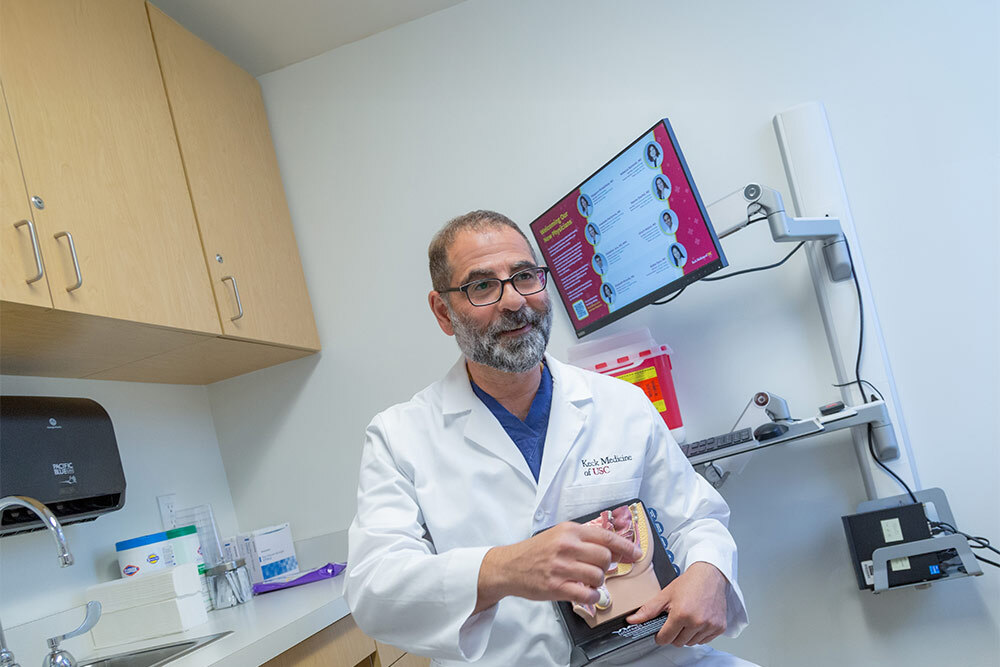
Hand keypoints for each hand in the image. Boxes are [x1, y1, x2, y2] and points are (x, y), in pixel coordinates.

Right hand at [475, 522, 641, 613]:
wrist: (509, 566)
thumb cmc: (536, 552)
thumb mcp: (559, 536)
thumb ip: (584, 540)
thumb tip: (613, 550)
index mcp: (569, 531)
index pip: (606, 536)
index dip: (625, 546)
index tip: (636, 553)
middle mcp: (566, 546)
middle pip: (605, 558)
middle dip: (607, 567)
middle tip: (598, 570)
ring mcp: (561, 567)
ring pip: (598, 576)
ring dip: (598, 582)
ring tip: (587, 581)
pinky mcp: (556, 586)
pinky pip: (587, 594)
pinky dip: (592, 596)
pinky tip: (586, 594)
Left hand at [626, 561, 728, 646]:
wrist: (710, 575)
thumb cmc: (689, 583)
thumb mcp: (665, 595)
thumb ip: (648, 610)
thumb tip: (632, 620)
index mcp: (681, 614)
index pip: (665, 639)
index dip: (660, 635)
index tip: (661, 631)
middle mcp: (697, 622)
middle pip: (679, 642)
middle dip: (674, 634)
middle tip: (675, 620)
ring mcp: (709, 625)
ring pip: (692, 643)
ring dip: (687, 635)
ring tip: (687, 618)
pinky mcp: (719, 627)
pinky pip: (705, 640)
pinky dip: (699, 634)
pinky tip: (697, 621)